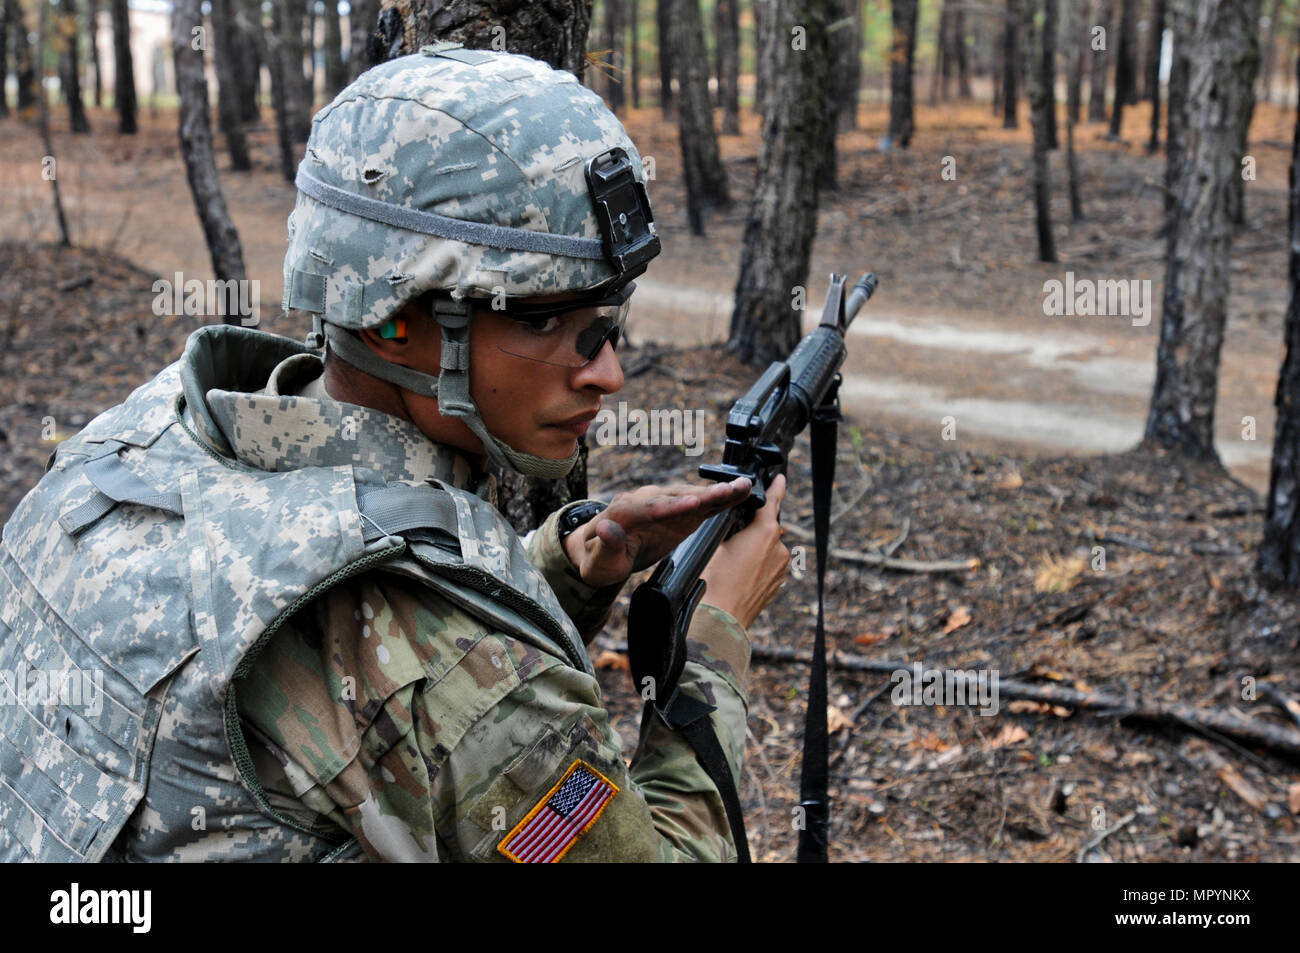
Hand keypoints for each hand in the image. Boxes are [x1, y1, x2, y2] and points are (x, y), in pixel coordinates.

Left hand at [563, 477, 753, 588]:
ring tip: (741, 487)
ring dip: (716, 492)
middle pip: (676, 496)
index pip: (650, 508)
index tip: (693, 504)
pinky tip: (741, 492)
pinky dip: (720, 499)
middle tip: (725, 491)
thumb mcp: (598, 561)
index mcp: (624, 510)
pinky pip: (701, 505)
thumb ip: (604, 546)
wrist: (604, 553)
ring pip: (692, 496)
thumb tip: (608, 528)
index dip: (673, 506)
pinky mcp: (679, 512)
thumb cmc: (600, 560)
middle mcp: (645, 500)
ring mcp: (664, 503)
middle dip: (702, 494)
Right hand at [699, 474, 788, 628]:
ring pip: (767, 550)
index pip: (772, 502)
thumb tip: (733, 523)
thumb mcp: (714, 544)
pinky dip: (755, 567)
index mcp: (765, 532)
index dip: (776, 487)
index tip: (780, 477)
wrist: (720, 620)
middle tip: (730, 540)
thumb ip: (730, 527)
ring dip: (753, 550)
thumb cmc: (713, 581)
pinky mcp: (777, 585)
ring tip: (729, 565)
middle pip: (767, 528)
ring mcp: (780, 569)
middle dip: (752, 529)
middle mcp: (779, 549)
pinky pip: (767, 568)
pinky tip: (737, 577)